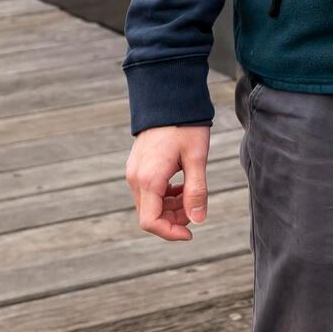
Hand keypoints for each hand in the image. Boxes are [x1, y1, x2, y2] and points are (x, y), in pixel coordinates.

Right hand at [126, 124, 210, 241]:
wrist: (169, 98)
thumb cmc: (185, 125)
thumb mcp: (197, 158)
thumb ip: (197, 190)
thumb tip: (199, 220)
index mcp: (149, 179)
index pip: (151, 222)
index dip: (170, 232)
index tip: (191, 233)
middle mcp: (136, 179)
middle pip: (150, 214)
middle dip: (174, 218)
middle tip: (197, 208)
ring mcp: (134, 172)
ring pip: (150, 203)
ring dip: (170, 206)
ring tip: (192, 194)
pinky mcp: (137, 166)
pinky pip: (149, 191)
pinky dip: (165, 195)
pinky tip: (182, 185)